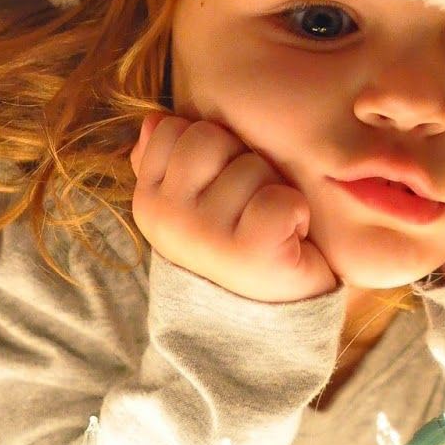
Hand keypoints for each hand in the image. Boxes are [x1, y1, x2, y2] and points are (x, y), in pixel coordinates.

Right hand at [129, 113, 339, 302]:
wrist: (266, 324)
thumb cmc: (236, 248)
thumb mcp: (196, 202)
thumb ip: (169, 160)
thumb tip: (154, 120)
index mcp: (148, 201)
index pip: (175, 128)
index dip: (211, 151)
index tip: (219, 190)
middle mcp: (165, 218)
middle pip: (210, 138)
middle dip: (241, 163)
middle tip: (248, 208)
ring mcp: (202, 236)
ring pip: (252, 165)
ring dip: (273, 190)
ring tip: (267, 228)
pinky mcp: (247, 253)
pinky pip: (281, 199)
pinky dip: (296, 215)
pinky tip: (288, 240)